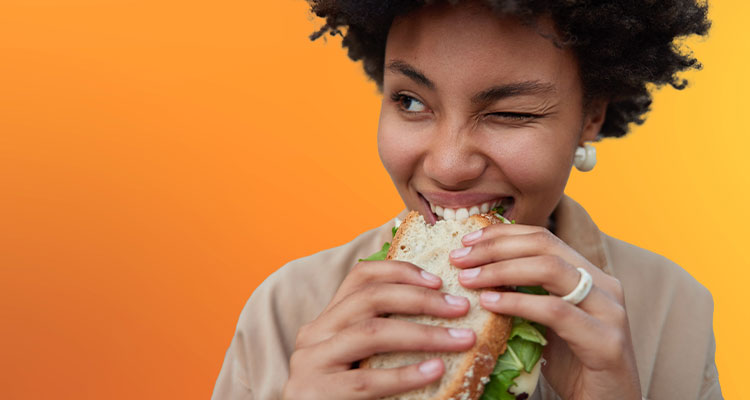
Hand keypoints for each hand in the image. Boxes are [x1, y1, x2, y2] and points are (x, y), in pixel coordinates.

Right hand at [282, 260, 476, 399]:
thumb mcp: (359, 359)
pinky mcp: (316, 391)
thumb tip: (441, 312)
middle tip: (460, 307)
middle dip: (421, 299)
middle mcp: (314, 334)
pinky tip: (435, 370)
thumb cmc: (345, 396)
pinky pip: (367, 380)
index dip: (400, 272)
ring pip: (371, 333)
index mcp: (327, 320)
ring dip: (423, 334)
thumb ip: (383, 337)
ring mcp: (312, 362)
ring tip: (460, 339)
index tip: (439, 281)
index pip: (360, 277)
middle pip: (370, 298)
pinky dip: (405, 375)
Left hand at [449, 224, 640, 399]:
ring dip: (501, 270)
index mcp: (590, 276)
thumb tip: (479, 272)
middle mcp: (604, 286)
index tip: (467, 240)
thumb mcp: (546, 322)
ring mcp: (609, 312)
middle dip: (496, 247)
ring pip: (550, 270)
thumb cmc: (573, 366)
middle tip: (460, 257)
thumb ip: (527, 294)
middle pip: (544, 245)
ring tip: (469, 279)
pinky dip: (518, 303)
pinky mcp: (606, 341)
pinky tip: (490, 303)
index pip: (542, 237)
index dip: (502, 234)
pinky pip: (555, 311)